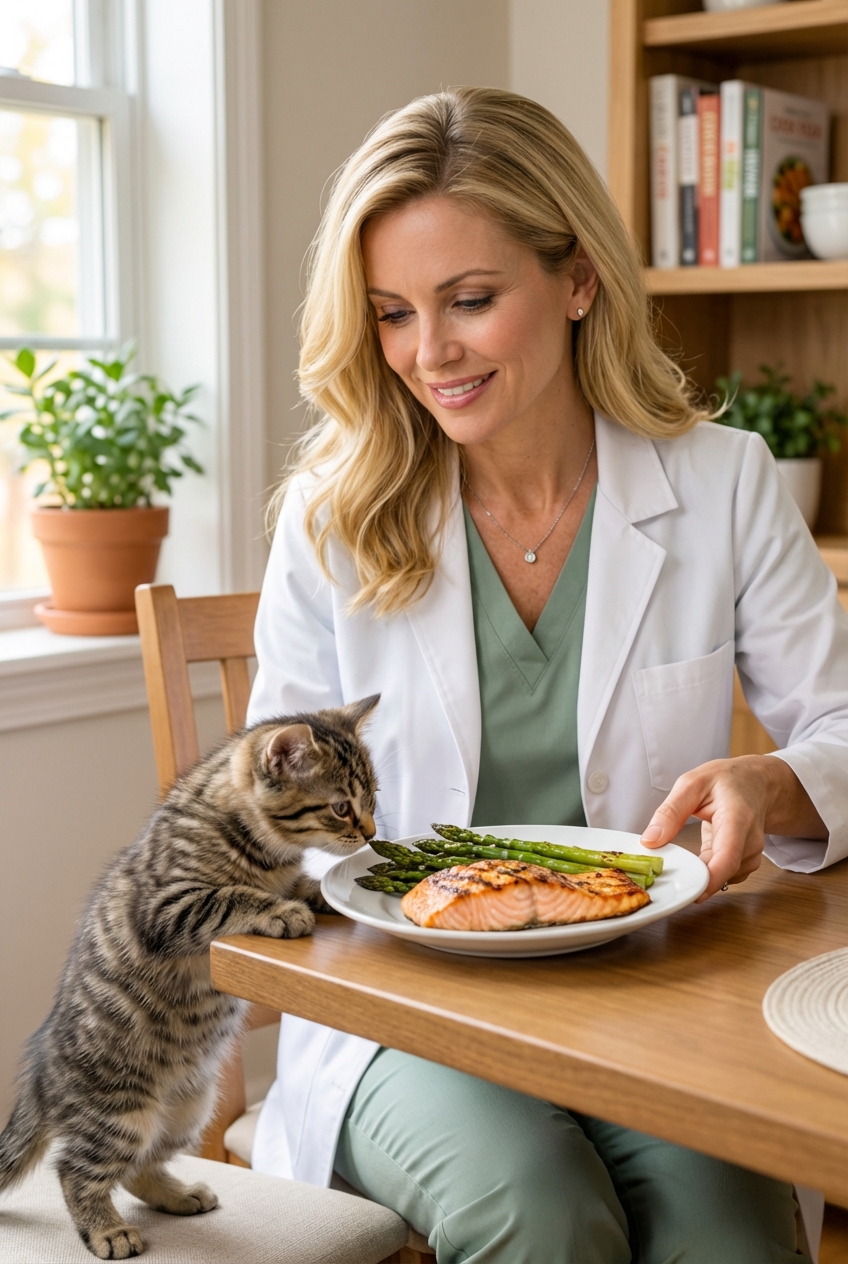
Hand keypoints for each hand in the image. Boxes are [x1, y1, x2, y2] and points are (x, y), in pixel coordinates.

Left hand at [640, 755, 826, 901]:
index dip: (710, 880)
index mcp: (737, 818)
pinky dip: (705, 872)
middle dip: (694, 878)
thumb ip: (671, 812)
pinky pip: (722, 876)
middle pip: (724, 872)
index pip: (728, 856)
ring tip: (680, 858)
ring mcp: (750, 854)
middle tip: (665, 875)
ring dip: (698, 874)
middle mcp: (750, 841)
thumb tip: (650, 841)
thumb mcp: (692, 784)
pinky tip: (694, 860)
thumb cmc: (727, 780)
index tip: (690, 894)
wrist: (757, 782)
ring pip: (722, 877)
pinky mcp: (744, 863)